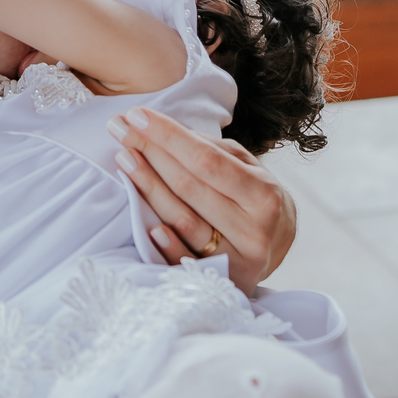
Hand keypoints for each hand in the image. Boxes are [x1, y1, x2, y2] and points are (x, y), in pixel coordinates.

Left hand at [108, 108, 296, 294]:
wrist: (279, 244)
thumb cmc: (254, 195)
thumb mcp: (244, 166)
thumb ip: (211, 149)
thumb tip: (164, 129)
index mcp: (263, 193)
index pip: (206, 159)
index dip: (169, 136)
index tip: (137, 115)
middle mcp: (255, 229)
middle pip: (189, 187)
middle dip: (149, 153)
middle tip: (118, 128)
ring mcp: (240, 259)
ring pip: (184, 221)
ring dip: (147, 188)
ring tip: (123, 158)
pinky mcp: (225, 282)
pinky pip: (187, 262)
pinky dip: (167, 244)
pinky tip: (147, 225)